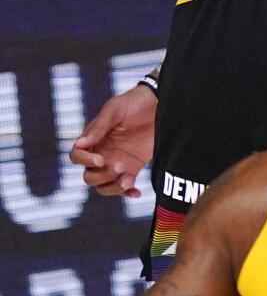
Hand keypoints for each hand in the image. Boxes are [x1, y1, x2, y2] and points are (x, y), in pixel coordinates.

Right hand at [69, 83, 156, 198]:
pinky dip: (127, 193)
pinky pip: (124, 187)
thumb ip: (99, 126)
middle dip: (100, 176)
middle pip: (89, 177)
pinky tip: (136, 192)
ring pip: (103, 186)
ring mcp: (116, 162)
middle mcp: (102, 153)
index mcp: (94, 139)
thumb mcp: (115, 108)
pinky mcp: (132, 168)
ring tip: (128, 180)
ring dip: (113, 188)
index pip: (76, 156)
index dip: (84, 161)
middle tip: (118, 166)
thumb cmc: (135, 102)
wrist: (161, 103)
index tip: (100, 160)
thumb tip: (79, 144)